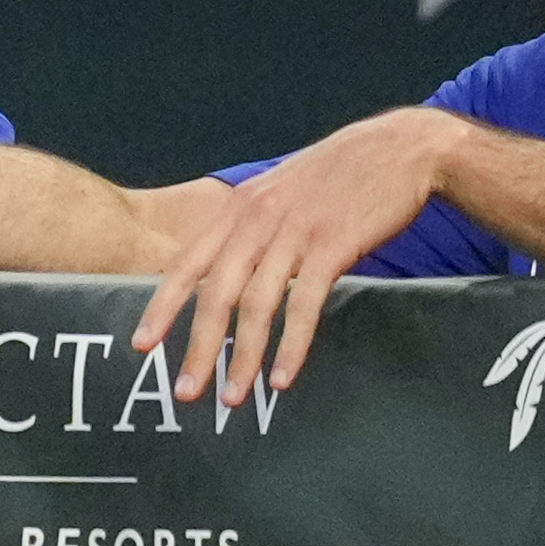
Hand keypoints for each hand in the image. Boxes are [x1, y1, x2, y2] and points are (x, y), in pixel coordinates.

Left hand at [128, 108, 457, 404]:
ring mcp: (294, 233)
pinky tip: (282, 378)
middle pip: (216, 296)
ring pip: (257, 307)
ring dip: (244, 358)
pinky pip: (304, 305)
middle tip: (186, 393)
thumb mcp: (278, 192)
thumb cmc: (339, 174)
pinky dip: (291, 346)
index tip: (141, 346)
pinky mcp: (333, 246)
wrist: (403, 147)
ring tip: (233, 398)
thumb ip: (249, 227)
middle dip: (198, 349)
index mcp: (237, 209)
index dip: (162, 308)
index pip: (187, 265)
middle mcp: (256, 221)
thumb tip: (226, 269)